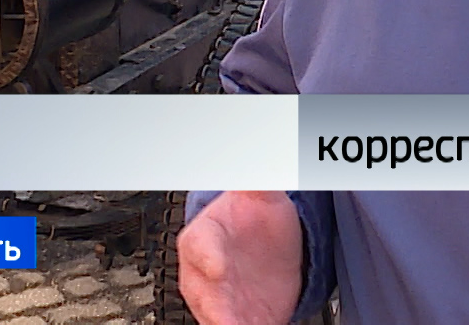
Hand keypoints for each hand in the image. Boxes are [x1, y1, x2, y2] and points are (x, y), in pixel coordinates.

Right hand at [177, 190, 302, 324]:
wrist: (266, 246)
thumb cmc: (254, 218)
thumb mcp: (261, 196)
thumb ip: (259, 183)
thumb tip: (267, 160)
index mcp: (204, 237)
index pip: (200, 245)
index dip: (209, 256)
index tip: (219, 267)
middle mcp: (204, 275)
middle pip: (205, 295)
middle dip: (218, 310)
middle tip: (229, 321)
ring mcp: (220, 301)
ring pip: (218, 318)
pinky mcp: (240, 319)